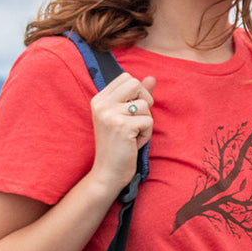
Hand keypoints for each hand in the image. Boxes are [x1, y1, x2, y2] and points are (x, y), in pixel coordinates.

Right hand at [87, 72, 155, 194]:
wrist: (108, 173)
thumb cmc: (118, 145)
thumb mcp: (125, 117)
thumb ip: (137, 96)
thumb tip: (152, 77)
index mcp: (99, 99)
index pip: (126, 77)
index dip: (138, 92)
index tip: (132, 111)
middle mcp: (101, 104)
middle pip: (136, 84)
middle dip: (144, 102)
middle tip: (137, 120)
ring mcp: (110, 114)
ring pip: (145, 105)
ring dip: (146, 122)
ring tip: (133, 135)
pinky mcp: (122, 126)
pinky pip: (148, 121)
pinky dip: (146, 134)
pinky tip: (134, 143)